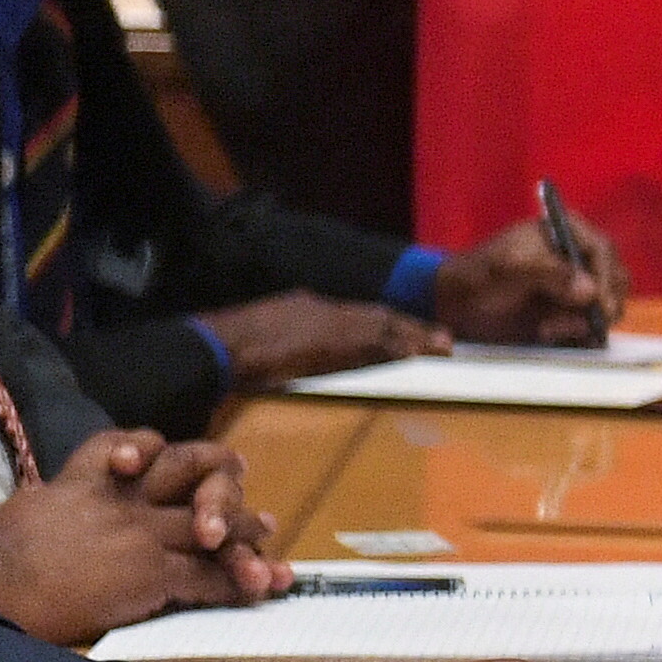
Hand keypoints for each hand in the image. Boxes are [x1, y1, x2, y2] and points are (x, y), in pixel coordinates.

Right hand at [0, 432, 292, 643]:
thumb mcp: (29, 504)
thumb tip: (53, 497)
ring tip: (267, 536)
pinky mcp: (151, 573)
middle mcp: (126, 496)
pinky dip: (235, 585)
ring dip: (245, 535)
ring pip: (212, 525)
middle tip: (243, 481)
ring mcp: (142, 533)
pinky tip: (253, 590)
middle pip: (191, 471)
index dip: (155, 448)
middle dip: (222, 480)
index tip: (161, 454)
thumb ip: (58, 495)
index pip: (135, 443)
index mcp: (89, 475)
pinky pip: (207, 577)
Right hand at [199, 290, 442, 397]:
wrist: (218, 346)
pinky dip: (391, 348)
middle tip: (443, 340)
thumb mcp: (266, 337)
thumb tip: (300, 355)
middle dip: (411, 329)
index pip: (359, 316)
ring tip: (442, 346)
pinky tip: (413, 354)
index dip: (390, 326)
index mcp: (308, 306)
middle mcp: (322, 309)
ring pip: (380, 328)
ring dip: (412, 338)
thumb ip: (290, 340)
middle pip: (377, 318)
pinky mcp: (324, 343)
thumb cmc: (230, 348)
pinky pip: (367, 345)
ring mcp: (325, 324)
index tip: (414, 334)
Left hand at [429, 219, 616, 344]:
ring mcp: (579, 284)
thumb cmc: (480, 276)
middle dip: (599, 304)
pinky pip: (595, 325)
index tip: (598, 303)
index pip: (603, 250)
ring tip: (548, 330)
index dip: (606, 277)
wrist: (460, 306)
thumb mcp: (510, 269)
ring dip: (585, 322)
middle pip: (615, 278)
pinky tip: (553, 337)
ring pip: (607, 305)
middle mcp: (578, 255)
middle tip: (573, 323)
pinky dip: (583, 335)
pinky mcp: (573, 311)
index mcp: (566, 230)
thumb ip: (549, 274)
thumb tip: (590, 290)